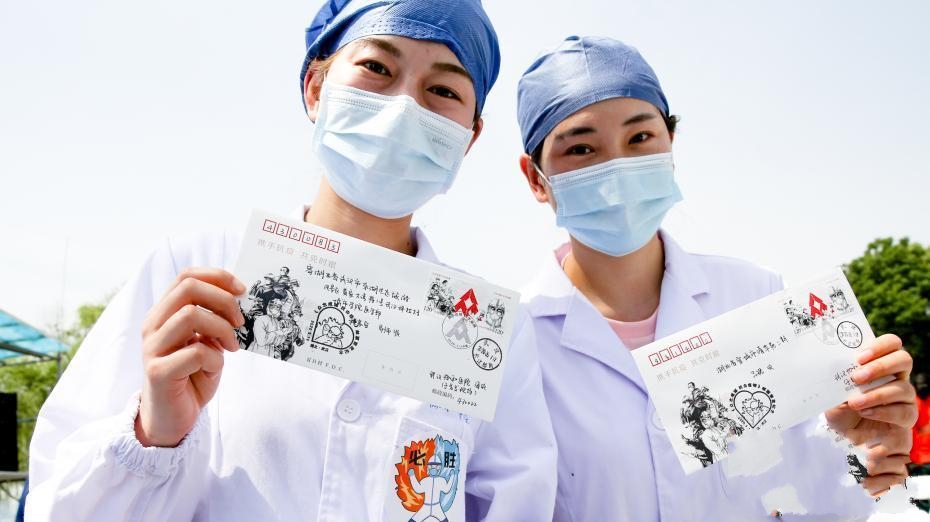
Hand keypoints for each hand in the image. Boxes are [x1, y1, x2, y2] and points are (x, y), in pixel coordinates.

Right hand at [136, 268, 245, 446]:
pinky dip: (215, 358)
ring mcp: (152, 348)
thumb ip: (215, 320)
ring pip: (190, 315)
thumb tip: (240, 297)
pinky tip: (215, 368)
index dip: (218, 277)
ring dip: (221, 329)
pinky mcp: (158, 372)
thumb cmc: (192, 377)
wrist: (172, 418)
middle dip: (223, 300)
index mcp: (164, 313)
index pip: (187, 276)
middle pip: (188, 288)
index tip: (242, 291)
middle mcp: (153, 326)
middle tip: (240, 321)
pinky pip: (195, 352)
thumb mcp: (208, 342)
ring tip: (232, 346)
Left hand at [825, 334, 916, 495]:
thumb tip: (823, 366)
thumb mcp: (832, 392)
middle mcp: (897, 378)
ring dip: (878, 394)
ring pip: (904, 389)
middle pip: (904, 360)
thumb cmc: (839, 407)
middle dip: (880, 367)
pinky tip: (866, 414)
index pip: (892, 344)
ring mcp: (904, 398)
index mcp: (880, 364)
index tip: (858, 357)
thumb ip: (835, 379)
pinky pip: (904, 414)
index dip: (881, 345)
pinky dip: (884, 413)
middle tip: (857, 377)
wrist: (843, 436)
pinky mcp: (905, 419)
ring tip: (855, 402)